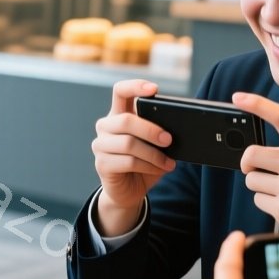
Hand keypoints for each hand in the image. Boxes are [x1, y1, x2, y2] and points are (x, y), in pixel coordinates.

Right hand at [92, 80, 173, 234]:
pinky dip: (149, 166)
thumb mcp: (153, 145)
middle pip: (126, 120)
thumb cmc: (143, 163)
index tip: (154, 89)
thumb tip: (177, 128)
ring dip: (154, 154)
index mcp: (118, 114)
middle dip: (151, 130)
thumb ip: (159, 132)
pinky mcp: (102, 164)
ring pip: (129, 143)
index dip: (135, 86)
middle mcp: (105, 127)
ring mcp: (100, 145)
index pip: (120, 91)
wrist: (129, 191)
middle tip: (169, 140)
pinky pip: (128, 162)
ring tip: (169, 162)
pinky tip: (160, 169)